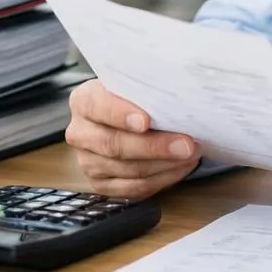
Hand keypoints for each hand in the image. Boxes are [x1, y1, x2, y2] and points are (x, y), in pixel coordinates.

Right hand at [65, 79, 200, 198]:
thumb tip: (176, 93)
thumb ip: (146, 87)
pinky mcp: (102, 184)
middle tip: (186, 144)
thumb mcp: (135, 83)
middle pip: (114, 144)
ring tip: (191, 154)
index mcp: (83, 100)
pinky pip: (135, 187)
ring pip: (128, 169)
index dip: (121, 114)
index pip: (97, 106)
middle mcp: (80, 133)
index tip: (145, 121)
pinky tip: (181, 167)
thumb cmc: (135, 96)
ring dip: (165, 164)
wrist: (125, 116)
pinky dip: (163, 179)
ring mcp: (88, 162)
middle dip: (154, 146)